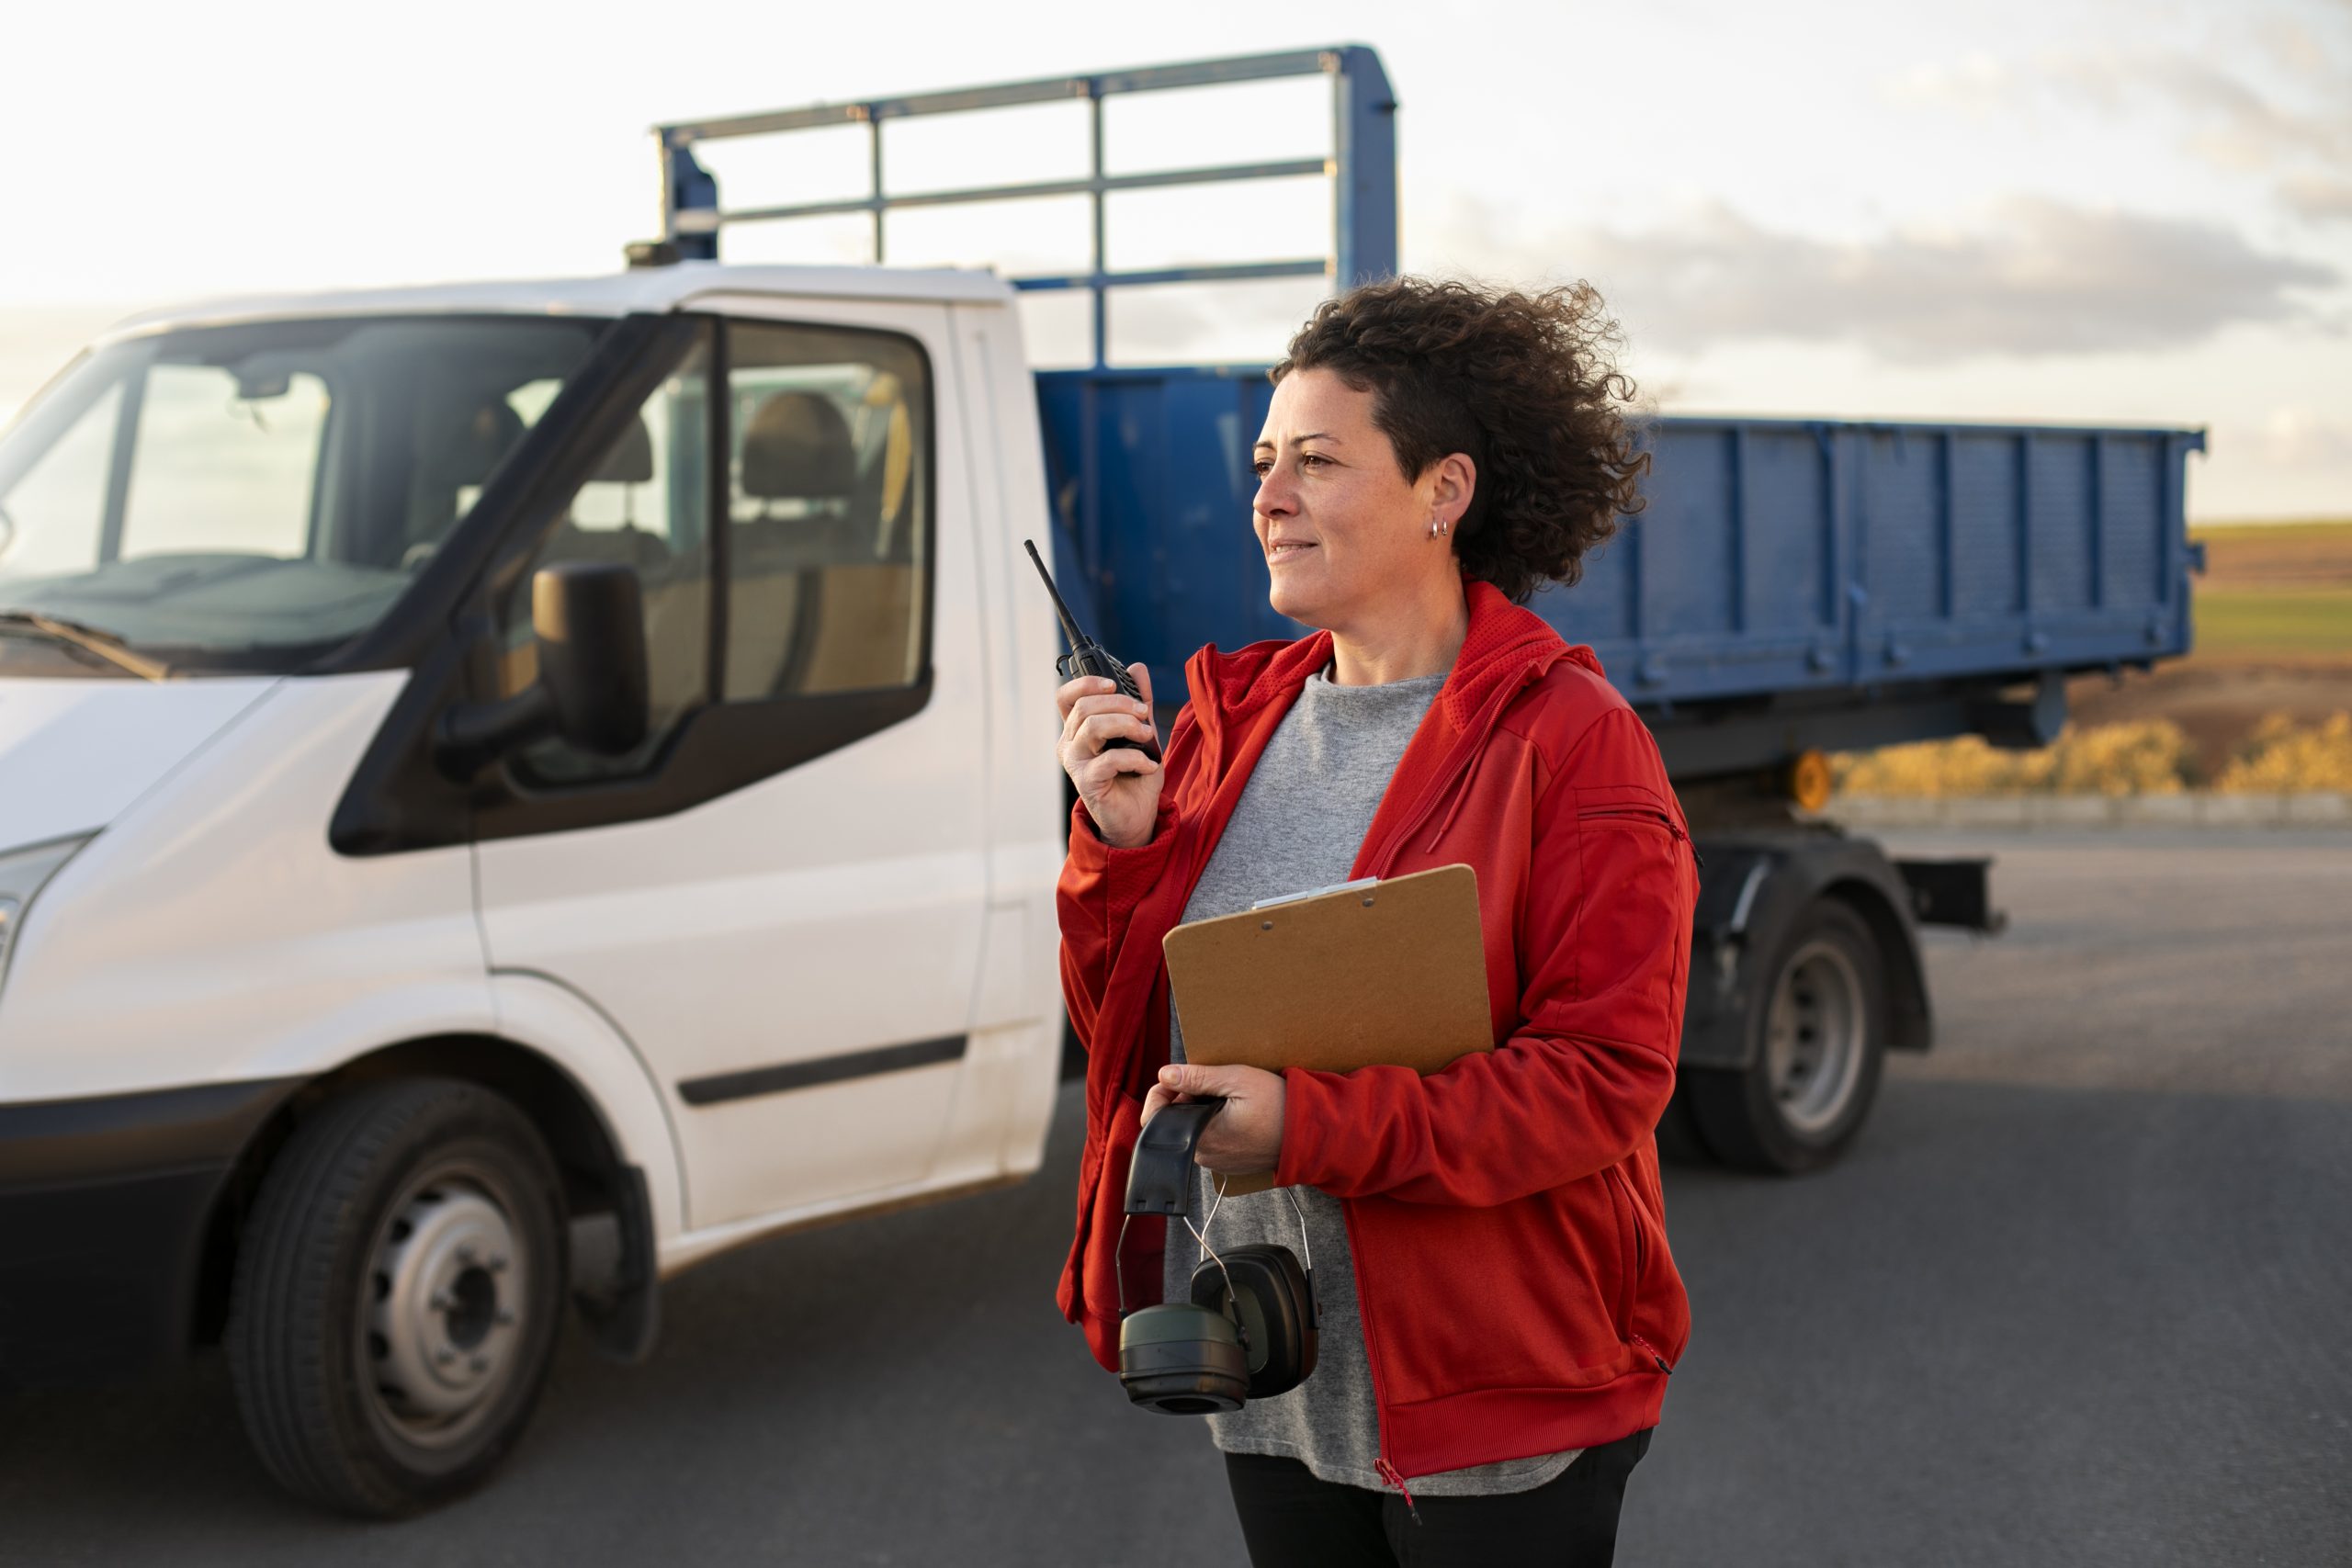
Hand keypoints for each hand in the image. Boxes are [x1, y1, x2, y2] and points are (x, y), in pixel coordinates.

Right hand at [1055, 664, 1162, 848]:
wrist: (1137, 816)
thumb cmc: (1134, 775)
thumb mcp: (1142, 733)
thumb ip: (1139, 702)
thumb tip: (1137, 669)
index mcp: (1077, 729)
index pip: (1066, 697)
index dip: (1086, 683)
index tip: (1114, 684)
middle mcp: (1070, 744)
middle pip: (1085, 707)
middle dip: (1121, 703)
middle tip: (1144, 714)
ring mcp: (1076, 763)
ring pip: (1093, 726)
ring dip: (1127, 725)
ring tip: (1148, 737)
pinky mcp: (1087, 782)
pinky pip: (1110, 758)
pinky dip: (1136, 758)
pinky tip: (1149, 765)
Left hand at [1141, 1062, 1286, 1177]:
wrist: (1310, 1134)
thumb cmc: (1278, 1106)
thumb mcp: (1237, 1080)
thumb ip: (1197, 1077)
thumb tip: (1166, 1074)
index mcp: (1201, 1137)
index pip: (1154, 1120)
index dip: (1161, 1094)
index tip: (1175, 1078)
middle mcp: (1204, 1156)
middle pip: (1174, 1123)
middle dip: (1184, 1098)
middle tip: (1209, 1083)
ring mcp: (1217, 1162)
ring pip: (1191, 1130)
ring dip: (1199, 1109)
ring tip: (1225, 1095)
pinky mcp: (1229, 1163)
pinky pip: (1209, 1140)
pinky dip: (1214, 1122)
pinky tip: (1234, 1111)